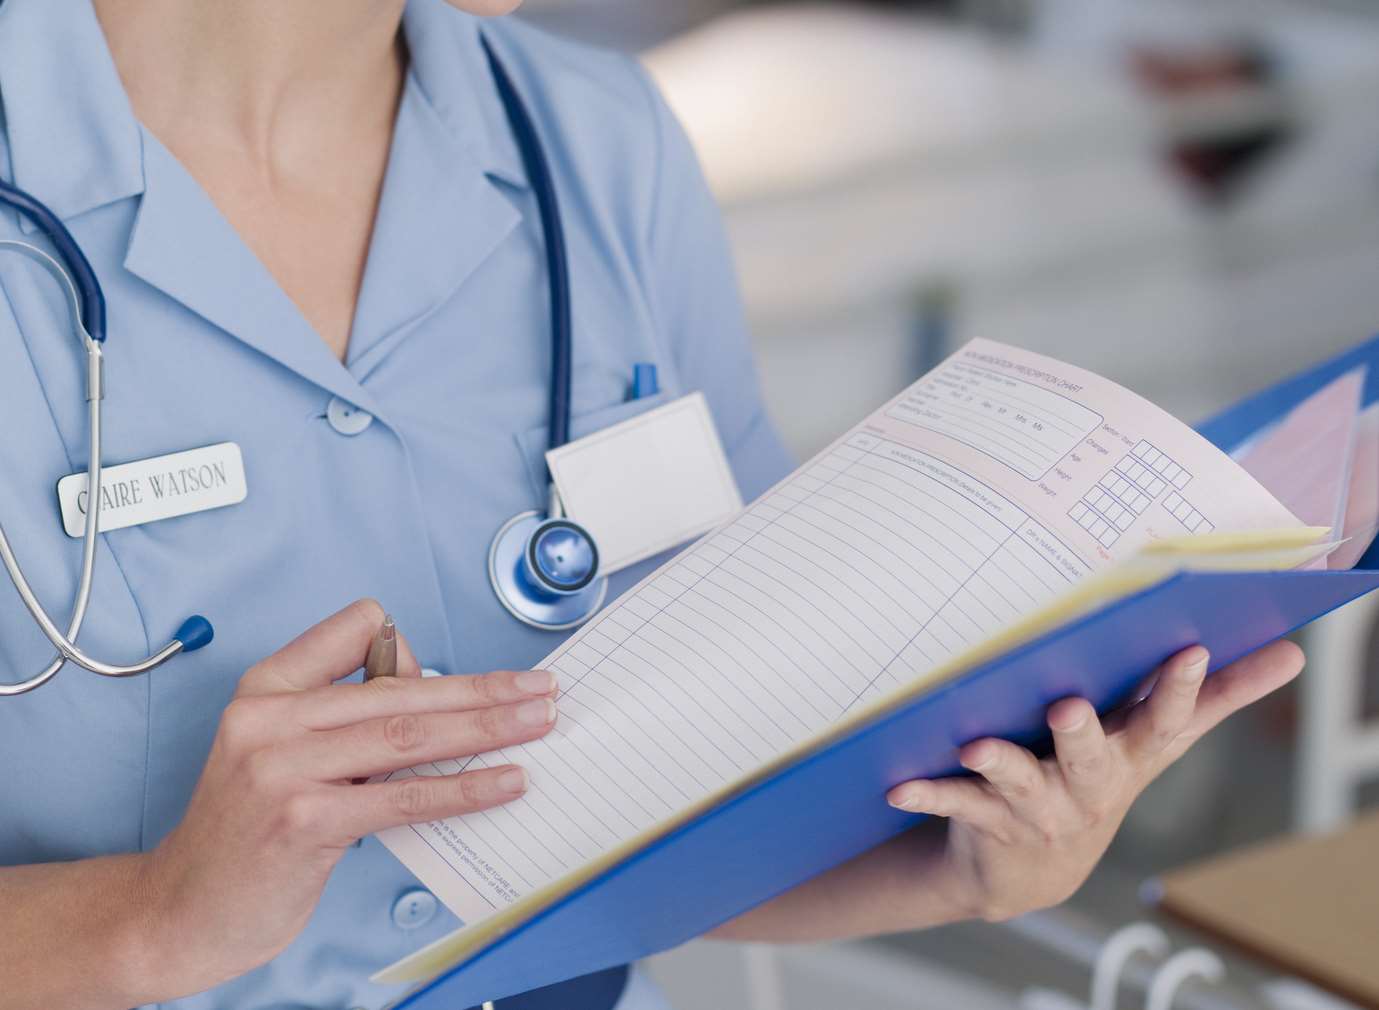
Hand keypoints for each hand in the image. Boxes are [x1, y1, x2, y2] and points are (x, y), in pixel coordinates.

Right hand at [131, 600, 558, 997]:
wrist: (181, 908)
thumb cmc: (247, 829)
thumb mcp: (283, 751)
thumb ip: (347, 717)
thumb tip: (436, 696)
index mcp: (267, 687)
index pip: (358, 629)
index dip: (414, 651)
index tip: (462, 680)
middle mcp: (270, 717)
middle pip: (402, 689)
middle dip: (485, 689)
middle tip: (541, 689)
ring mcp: (284, 768)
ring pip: (410, 735)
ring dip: (488, 727)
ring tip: (538, 722)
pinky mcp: (305, 820)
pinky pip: (405, 796)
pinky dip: (465, 787)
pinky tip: (506, 781)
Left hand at [885, 641, 1303, 921]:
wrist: (1025, 869)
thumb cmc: (1094, 779)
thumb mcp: (1153, 743)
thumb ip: (1217, 698)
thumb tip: (1293, 656)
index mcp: (1129, 755)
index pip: (1164, 719)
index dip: (1181, 689)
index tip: (1193, 649)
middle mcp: (1087, 785)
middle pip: (1092, 756)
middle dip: (1083, 733)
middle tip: (1069, 707)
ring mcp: (1038, 808)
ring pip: (1020, 782)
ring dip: (1001, 763)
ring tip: (977, 748)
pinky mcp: (989, 822)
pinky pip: (956, 804)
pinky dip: (928, 793)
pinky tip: (898, 783)